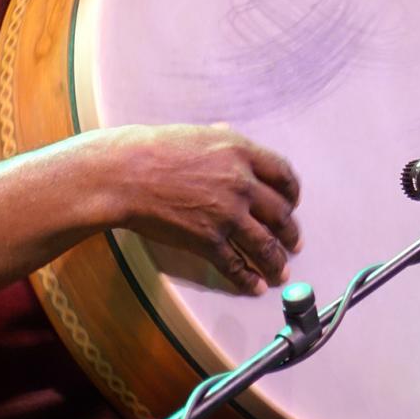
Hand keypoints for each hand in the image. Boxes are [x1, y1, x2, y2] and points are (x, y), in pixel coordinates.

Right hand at [102, 123, 300, 295]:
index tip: (292, 203)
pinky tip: (254, 286)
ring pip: (266, 245)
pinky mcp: (208, 241)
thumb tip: (227, 133)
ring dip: (276, 262)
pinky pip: (237, 266)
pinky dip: (248, 279)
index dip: (293, 193)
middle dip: (291, 233)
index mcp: (241, 152)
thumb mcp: (197, 133)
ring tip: (280, 271)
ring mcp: (227, 214)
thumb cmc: (155, 149)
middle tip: (294, 243)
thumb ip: (221, 137)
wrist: (125, 174)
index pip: (284, 175)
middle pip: (281, 214)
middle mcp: (241, 183)